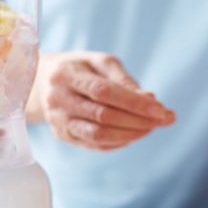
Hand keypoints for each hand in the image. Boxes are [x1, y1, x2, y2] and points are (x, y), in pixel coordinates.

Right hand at [27, 51, 174, 149]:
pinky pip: (94, 145)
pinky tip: (134, 134)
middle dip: (139, 120)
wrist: (43, 82)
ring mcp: (58, 121)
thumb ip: (124, 80)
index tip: (161, 109)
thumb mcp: (101, 62)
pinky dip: (119, 142)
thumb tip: (150, 100)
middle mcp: (58, 99)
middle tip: (164, 119)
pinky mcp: (63, 135)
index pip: (104, 92)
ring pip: (98, 135)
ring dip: (131, 134)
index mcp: (66, 74)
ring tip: (152, 127)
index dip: (135, 103)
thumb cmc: (80, 68)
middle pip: (103, 116)